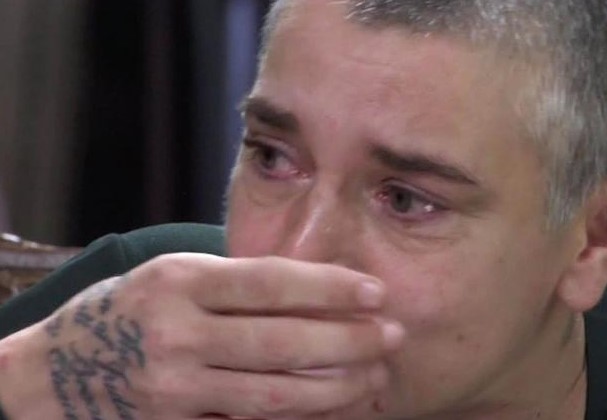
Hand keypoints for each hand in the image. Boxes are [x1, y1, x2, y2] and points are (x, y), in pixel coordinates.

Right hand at [0, 253, 403, 418]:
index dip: (330, 286)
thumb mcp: (174, 277)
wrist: (52, 371)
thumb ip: (236, 284)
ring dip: (335, 388)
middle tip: (392, 335)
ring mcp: (173, 390)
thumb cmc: (131, 310)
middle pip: (281, 342)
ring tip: (374, 377)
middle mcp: (176, 335)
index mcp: (178, 282)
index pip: (270, 282)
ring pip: (273, 395)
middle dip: (347, 340)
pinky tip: (332, 411)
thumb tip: (320, 291)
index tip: (375, 290)